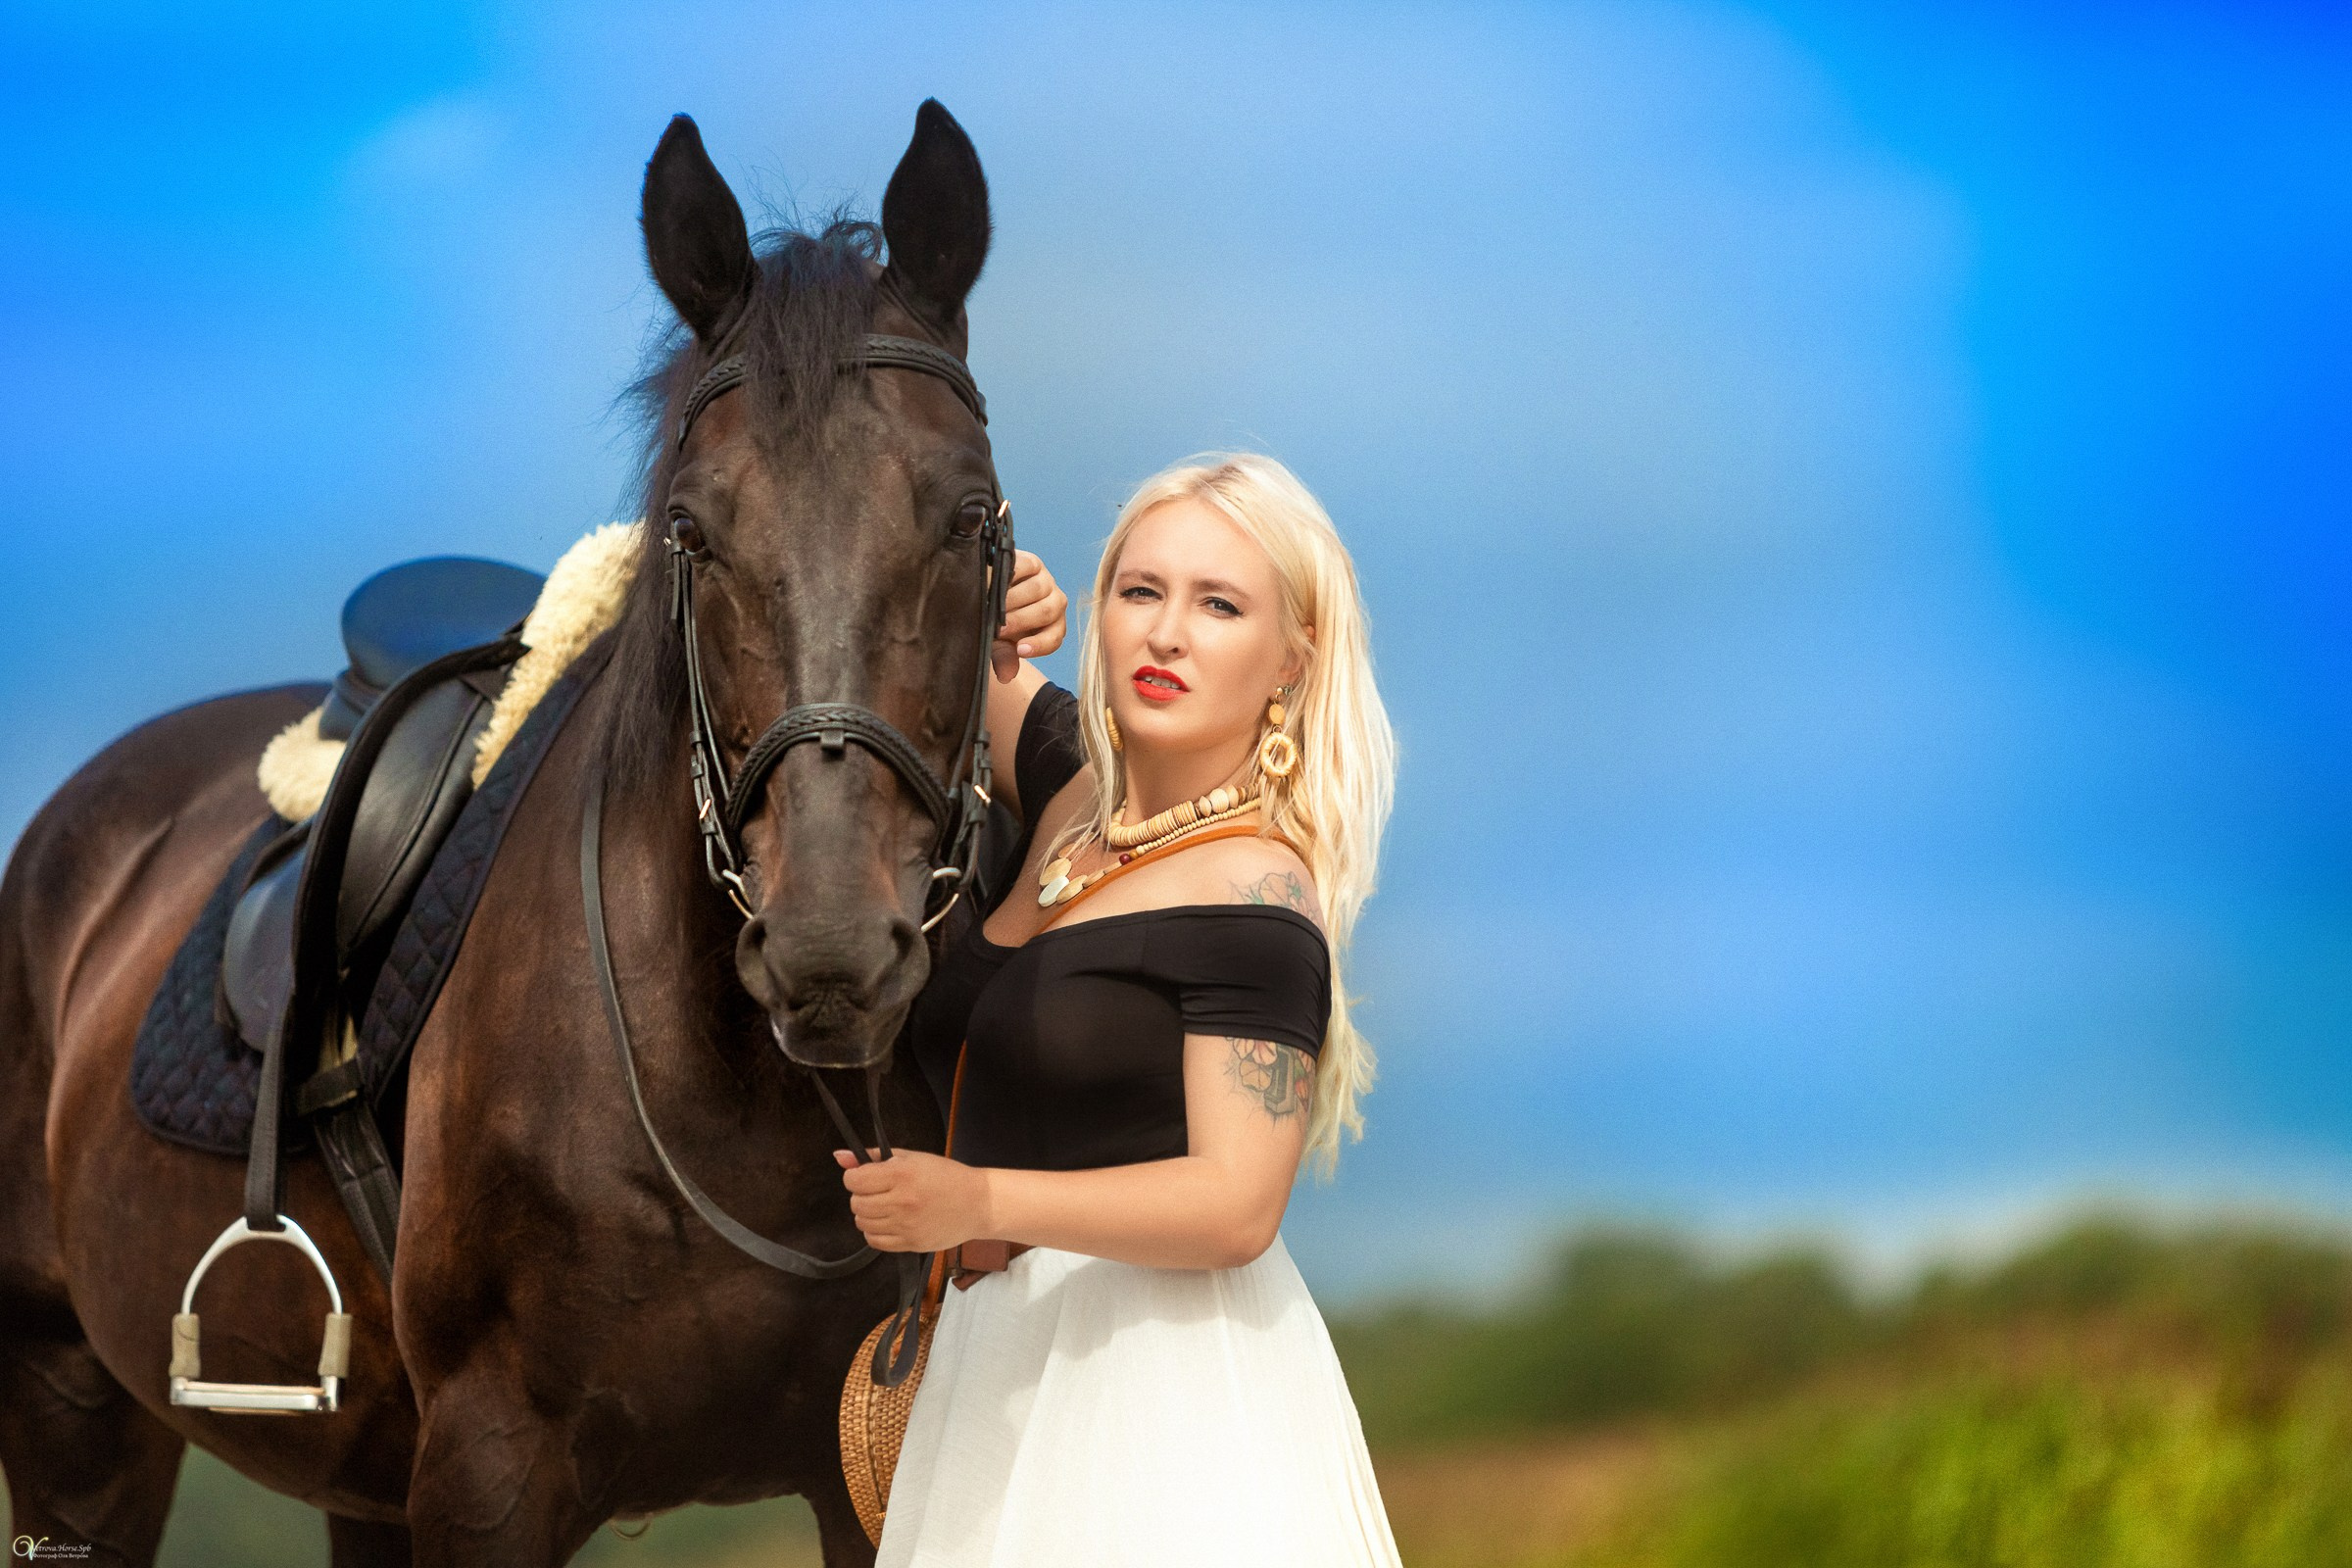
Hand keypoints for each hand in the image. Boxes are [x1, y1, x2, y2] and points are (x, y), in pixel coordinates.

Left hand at [835, 1147, 989, 1252]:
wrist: (978, 1203)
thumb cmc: (946, 1176)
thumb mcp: (912, 1158)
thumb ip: (875, 1156)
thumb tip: (839, 1157)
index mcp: (902, 1175)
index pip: (854, 1180)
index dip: (856, 1177)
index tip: (867, 1176)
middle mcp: (901, 1201)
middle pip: (856, 1203)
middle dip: (862, 1196)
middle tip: (879, 1191)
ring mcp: (905, 1226)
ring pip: (862, 1223)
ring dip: (868, 1214)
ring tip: (886, 1207)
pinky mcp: (910, 1244)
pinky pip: (875, 1241)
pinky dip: (876, 1232)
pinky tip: (890, 1222)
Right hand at [992, 549, 1067, 681]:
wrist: (984, 593)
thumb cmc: (995, 622)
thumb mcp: (999, 642)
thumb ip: (1004, 657)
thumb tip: (1006, 677)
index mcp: (1053, 625)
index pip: (1055, 637)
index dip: (1040, 645)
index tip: (1020, 650)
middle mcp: (1054, 601)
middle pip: (1047, 611)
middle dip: (1021, 621)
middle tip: (998, 628)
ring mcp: (1046, 579)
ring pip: (1038, 589)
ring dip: (1013, 599)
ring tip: (992, 606)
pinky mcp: (1032, 561)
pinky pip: (1025, 567)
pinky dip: (1010, 575)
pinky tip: (992, 583)